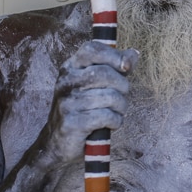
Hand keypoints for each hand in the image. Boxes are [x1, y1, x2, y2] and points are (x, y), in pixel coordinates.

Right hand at [45, 41, 138, 162]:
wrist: (58, 142)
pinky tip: (110, 124)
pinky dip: (116, 121)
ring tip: (116, 112)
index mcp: (71, 67)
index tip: (126, 67)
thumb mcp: (95, 84)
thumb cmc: (83, 109)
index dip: (114, 55)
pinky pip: (107, 117)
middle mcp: (66, 82)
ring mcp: (67, 102)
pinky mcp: (72, 123)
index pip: (92, 49)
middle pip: (105, 73)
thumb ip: (115, 68)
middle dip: (122, 86)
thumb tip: (134, 54)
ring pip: (110, 97)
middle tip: (121, 96)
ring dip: (121, 107)